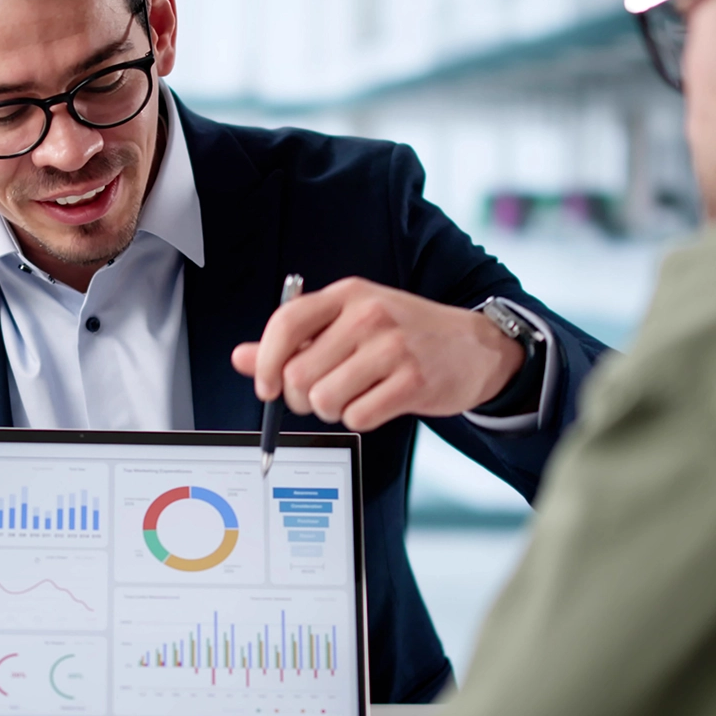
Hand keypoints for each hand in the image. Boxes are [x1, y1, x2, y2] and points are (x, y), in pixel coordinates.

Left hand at [230, 277, 524, 432]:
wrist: (475, 347)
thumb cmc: (405, 334)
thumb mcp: (349, 323)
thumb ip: (295, 341)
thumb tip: (241, 358)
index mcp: (348, 295)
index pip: (286, 323)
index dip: (264, 362)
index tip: (266, 387)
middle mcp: (368, 316)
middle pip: (299, 374)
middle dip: (301, 398)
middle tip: (318, 397)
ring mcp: (393, 348)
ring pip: (325, 399)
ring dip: (331, 411)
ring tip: (352, 397)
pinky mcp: (413, 381)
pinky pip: (359, 417)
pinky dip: (359, 420)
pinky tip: (376, 404)